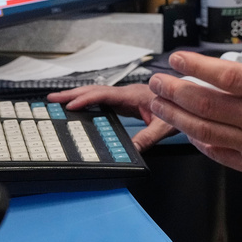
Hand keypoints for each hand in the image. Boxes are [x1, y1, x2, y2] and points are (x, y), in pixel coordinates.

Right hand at [47, 83, 176, 151]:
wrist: (189, 99)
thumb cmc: (180, 107)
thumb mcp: (165, 126)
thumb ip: (149, 137)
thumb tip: (133, 150)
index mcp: (134, 95)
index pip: (105, 95)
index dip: (86, 99)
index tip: (70, 105)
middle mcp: (128, 93)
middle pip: (96, 90)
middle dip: (73, 94)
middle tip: (52, 98)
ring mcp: (127, 96)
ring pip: (98, 93)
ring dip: (79, 96)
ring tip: (59, 101)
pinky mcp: (128, 101)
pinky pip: (104, 99)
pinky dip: (90, 101)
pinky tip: (82, 107)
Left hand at [147, 0, 241, 177]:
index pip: (227, 77)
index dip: (197, 68)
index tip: (176, 59)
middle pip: (208, 104)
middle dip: (175, 91)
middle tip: (157, 80)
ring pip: (205, 130)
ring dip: (175, 116)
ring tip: (157, 102)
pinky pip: (216, 152)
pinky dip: (196, 139)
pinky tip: (184, 126)